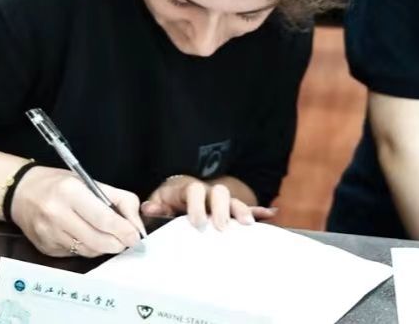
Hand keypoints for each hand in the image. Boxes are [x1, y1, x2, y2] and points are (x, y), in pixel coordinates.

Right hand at [10, 166, 145, 257]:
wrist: (21, 193)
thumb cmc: (59, 184)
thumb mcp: (90, 182)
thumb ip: (119, 200)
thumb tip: (136, 226)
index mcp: (70, 192)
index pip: (104, 219)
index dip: (124, 231)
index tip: (136, 236)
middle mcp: (57, 214)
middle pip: (98, 240)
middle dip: (118, 243)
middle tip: (126, 240)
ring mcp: (49, 234)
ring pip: (89, 251)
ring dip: (104, 247)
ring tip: (107, 236)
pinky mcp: (46, 248)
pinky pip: (76, 254)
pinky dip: (87, 248)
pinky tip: (86, 237)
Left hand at [141, 175, 277, 230]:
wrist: (179, 195)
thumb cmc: (169, 202)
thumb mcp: (159, 202)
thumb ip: (155, 207)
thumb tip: (148, 208)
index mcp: (188, 190)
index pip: (194, 191)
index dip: (196, 205)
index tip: (197, 223)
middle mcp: (207, 192)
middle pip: (219, 192)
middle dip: (222, 209)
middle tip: (221, 227)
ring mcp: (220, 201)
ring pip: (234, 200)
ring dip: (242, 210)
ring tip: (247, 224)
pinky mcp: (231, 210)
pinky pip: (248, 206)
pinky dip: (259, 210)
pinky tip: (270, 214)